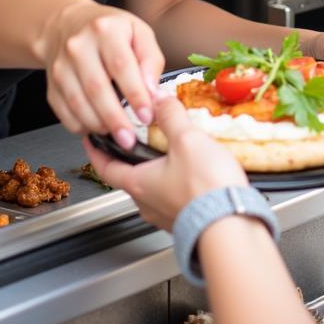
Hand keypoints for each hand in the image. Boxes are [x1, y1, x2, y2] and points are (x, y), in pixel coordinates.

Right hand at [39, 0, 164, 149]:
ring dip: (99, 125)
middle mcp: (78, 46)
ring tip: (118, 135)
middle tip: (131, 138)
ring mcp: (61, 66)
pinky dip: (82, 126)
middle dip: (115, 119)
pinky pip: (64, 113)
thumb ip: (151, 60)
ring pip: (78, 104)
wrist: (67, 26)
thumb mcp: (138, 32)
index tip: (146, 115)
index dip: (135, 94)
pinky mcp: (51, 85)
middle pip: (96, 88)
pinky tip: (98, 128)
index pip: (121, 65)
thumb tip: (153, 92)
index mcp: (105, 29)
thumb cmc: (109, 31)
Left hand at [83, 96, 247, 231]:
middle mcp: (148, 204)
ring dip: (159, 169)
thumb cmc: (205, 189)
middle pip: (130, 177)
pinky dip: (179, 182)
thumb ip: (170, 115)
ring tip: (173, 151)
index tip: (91, 139)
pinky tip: (196, 170)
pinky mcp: (187, 220)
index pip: (105, 167)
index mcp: (139, 184)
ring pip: (155, 188)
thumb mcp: (186, 140)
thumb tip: (158, 98)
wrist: (233, 226)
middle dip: (132, 157)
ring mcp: (167, 215)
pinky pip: (176, 198)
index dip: (96, 151)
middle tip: (136, 139)